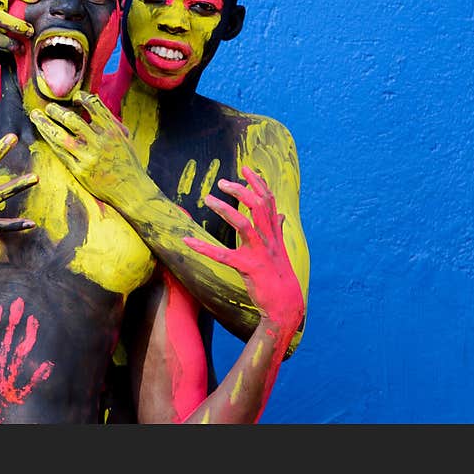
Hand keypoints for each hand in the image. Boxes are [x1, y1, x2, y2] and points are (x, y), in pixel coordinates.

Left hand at [0, 297, 53, 422]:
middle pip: (7, 342)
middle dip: (13, 322)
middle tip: (19, 302)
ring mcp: (8, 382)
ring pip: (20, 356)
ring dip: (28, 338)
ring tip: (34, 320)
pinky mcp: (16, 396)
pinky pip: (29, 385)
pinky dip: (39, 376)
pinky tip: (47, 364)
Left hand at [29, 91, 148, 206]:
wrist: (131, 190)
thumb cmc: (127, 162)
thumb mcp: (123, 137)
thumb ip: (109, 121)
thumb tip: (92, 101)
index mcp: (111, 130)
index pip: (93, 105)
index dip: (81, 97)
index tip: (74, 97)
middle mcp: (98, 142)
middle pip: (71, 119)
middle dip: (56, 110)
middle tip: (49, 106)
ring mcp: (87, 157)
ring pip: (59, 136)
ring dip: (45, 124)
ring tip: (36, 116)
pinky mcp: (78, 170)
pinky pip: (59, 152)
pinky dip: (50, 141)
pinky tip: (44, 134)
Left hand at [183, 167, 303, 333]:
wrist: (286, 305)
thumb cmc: (280, 276)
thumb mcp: (281, 249)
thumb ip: (278, 229)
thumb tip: (281, 215)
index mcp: (274, 233)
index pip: (268, 201)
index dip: (258, 182)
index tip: (246, 168)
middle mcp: (268, 239)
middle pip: (257, 206)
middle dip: (240, 190)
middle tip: (221, 183)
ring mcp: (259, 253)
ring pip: (243, 224)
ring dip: (225, 209)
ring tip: (208, 199)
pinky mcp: (248, 268)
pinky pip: (222, 255)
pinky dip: (203, 247)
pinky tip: (187, 241)